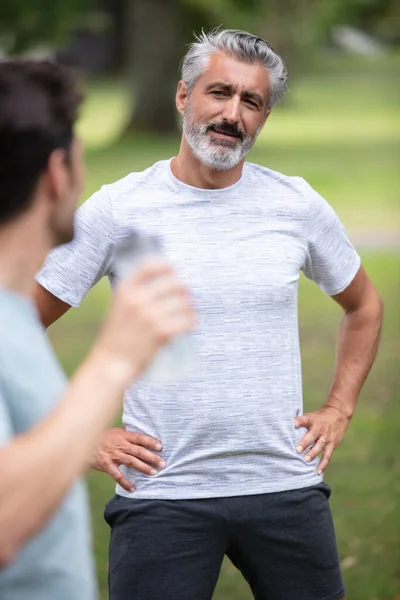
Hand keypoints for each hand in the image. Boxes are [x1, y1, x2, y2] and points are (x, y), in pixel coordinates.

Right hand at [90, 427, 165, 491]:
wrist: (85, 442)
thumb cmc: (103, 437)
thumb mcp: (116, 432)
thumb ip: (127, 436)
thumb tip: (142, 439)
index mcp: (123, 436)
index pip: (140, 438)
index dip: (150, 442)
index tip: (160, 447)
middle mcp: (120, 445)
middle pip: (139, 451)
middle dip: (152, 457)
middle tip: (163, 463)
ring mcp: (114, 456)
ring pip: (132, 462)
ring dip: (144, 468)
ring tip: (154, 473)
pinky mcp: (107, 465)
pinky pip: (118, 476)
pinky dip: (125, 483)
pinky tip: (133, 489)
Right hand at [95, 259, 195, 382]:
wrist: (111, 364)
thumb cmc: (116, 337)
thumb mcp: (118, 308)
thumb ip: (134, 294)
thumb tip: (161, 283)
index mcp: (125, 290)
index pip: (149, 265)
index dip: (165, 266)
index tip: (173, 271)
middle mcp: (138, 299)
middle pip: (174, 283)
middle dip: (184, 290)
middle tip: (186, 297)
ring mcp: (150, 315)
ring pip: (183, 302)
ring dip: (190, 307)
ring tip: (190, 313)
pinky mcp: (161, 332)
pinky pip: (186, 320)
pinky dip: (192, 321)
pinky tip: (190, 324)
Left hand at [294, 406, 349, 474]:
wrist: (339, 415)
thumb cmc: (319, 418)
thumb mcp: (311, 416)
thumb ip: (300, 422)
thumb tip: (284, 427)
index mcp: (312, 420)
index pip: (305, 419)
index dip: (299, 421)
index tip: (294, 423)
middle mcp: (320, 429)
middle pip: (312, 435)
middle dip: (305, 443)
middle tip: (297, 450)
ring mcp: (327, 437)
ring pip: (320, 446)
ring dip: (313, 454)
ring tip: (306, 460)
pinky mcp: (332, 444)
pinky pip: (327, 455)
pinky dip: (323, 464)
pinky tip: (317, 472)